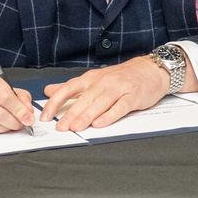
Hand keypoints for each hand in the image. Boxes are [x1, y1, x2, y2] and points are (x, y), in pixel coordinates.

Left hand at [39, 56, 168, 131]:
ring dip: (87, 116)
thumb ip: (72, 87)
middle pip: (84, 99)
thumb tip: (49, 91)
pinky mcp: (133, 97)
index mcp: (91, 78)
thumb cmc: (121, 77)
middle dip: (71, 113)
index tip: (46, 116)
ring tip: (76, 127)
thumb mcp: (95, 79)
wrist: (150, 70)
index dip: (56, 102)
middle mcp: (103, 82)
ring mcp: (119, 89)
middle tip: (60, 127)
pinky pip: (119, 107)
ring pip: (100, 103)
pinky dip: (109, 116)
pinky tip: (99, 124)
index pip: (69, 88)